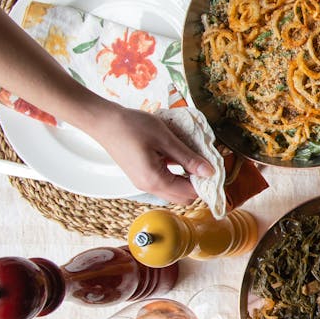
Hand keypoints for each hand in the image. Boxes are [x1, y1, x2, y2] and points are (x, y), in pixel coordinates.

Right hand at [85, 105, 213, 204]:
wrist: (104, 121)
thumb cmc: (131, 126)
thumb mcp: (165, 139)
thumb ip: (188, 158)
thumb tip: (209, 172)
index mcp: (155, 181)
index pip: (190, 194)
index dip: (205, 184)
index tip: (215, 169)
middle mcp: (148, 187)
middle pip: (182, 197)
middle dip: (197, 184)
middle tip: (205, 164)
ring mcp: (143, 183)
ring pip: (173, 191)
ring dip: (186, 179)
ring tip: (193, 159)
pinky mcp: (140, 175)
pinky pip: (164, 182)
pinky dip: (175, 174)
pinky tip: (178, 157)